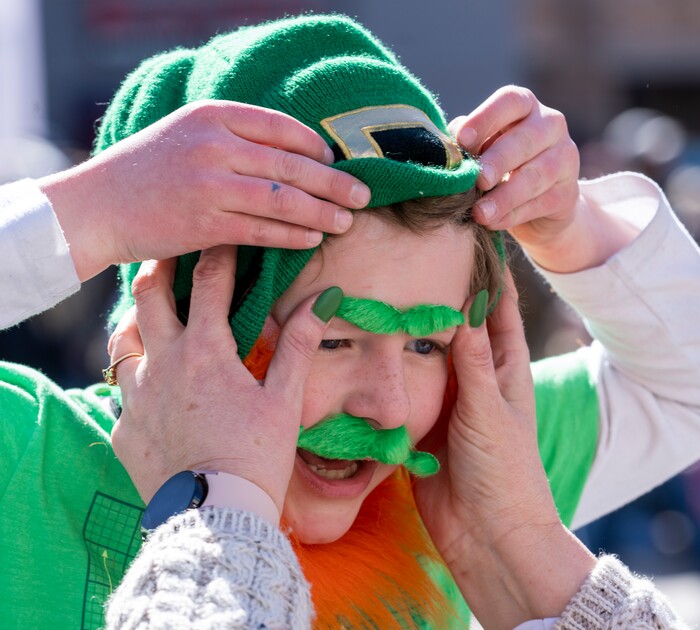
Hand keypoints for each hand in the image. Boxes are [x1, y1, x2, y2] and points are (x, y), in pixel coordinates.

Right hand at [40, 100, 370, 281]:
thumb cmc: (144, 171)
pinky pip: (262, 230)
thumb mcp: (186, 135)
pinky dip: (292, 235)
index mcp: (213, 116)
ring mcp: (210, 185)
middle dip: (334, 181)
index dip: (315, 145)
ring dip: (321, 211)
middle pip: (292, 164)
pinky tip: (313, 238)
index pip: (281, 127)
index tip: (336, 160)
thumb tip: (289, 155)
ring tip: (347, 221)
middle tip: (362, 195)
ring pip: (283, 199)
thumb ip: (232, 137)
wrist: (96, 206)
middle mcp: (215, 146)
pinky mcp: (205, 224)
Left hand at [107, 244, 340, 512]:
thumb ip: (298, 344)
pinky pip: (119, 389)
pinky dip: (133, 376)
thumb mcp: (284, 398)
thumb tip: (322, 300)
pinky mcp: (123, 428)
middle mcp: (163, 364)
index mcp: (206, 352)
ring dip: (137, 321)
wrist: (217, 517)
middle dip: (159, 268)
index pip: (210, 284)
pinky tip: (149, 384)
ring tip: (151, 318)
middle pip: (149, 296)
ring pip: (123, 339)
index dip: (219, 254)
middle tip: (168, 255)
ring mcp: (136, 396)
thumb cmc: (257, 455)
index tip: (223, 238)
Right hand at [413, 271, 594, 628]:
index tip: (477, 240)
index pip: (500, 312)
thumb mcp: (488, 410)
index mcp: (504, 371)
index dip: (492, 277)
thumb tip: (459, 310)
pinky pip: (406, 389)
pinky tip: (369, 348)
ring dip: (412, 332)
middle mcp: (475, 380)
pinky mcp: (423, 422)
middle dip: (442, 296)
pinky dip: (392, 370)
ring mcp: (448, 400)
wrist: (485, 533)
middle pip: (458, 327)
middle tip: (417, 260)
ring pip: (427, 356)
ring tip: (387, 296)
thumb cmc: (502, 470)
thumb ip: (472, 363)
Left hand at [450, 87, 636, 271]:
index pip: (509, 101)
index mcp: (524, 106)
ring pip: (536, 175)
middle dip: (499, 160)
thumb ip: (466, 144)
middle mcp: (550, 125)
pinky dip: (513, 215)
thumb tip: (445, 149)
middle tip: (478, 179)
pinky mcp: (567, 193)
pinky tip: (492, 222)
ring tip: (481, 212)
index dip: (485, 118)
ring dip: (505, 196)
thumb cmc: (498, 166)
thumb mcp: (481, 149)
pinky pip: (540, 204)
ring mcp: (565, 158)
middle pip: (526, 139)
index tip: (462, 139)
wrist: (535, 206)